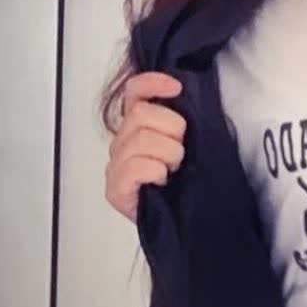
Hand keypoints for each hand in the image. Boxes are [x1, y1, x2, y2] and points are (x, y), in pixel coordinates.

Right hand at [105, 72, 185, 222]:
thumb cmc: (186, 184)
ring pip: (141, 140)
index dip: (152, 83)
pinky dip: (156, 171)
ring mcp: (116, 167)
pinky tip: (162, 180)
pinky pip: (136, 167)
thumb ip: (180, 120)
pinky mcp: (115, 190)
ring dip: (168, 154)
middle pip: (140, 114)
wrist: (186, 224)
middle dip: (171, 130)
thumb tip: (183, 94)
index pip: (133, 92)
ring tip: (173, 169)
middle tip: (180, 152)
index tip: (175, 87)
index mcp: (137, 128)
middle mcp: (122, 144)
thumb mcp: (190, 144)